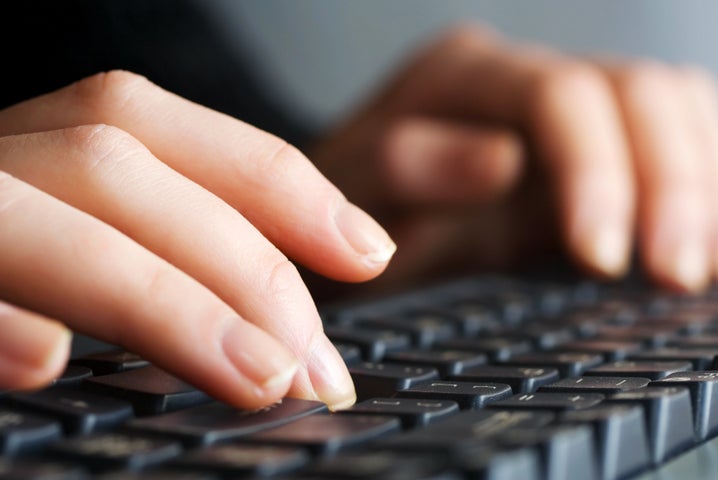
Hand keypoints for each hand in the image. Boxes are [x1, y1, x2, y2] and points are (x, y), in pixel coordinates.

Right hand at [0, 71, 395, 409]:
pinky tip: (47, 367)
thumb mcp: (87, 253)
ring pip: (42, 209)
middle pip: (121, 165)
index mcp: (41, 149)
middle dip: (241, 266)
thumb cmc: (3, 281)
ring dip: (161, 297)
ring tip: (256, 377)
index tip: (367, 252)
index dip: (280, 185)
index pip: (176, 135)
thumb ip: (164, 263)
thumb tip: (281, 333)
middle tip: (317, 372)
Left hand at [311, 24, 717, 294]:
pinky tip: (704, 239)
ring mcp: (565, 109)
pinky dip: (701, 187)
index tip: (601, 258)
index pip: (559, 93)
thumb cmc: (339, 215)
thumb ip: (406, 168)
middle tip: (674, 274)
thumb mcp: (347, 200)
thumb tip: (503, 160)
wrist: (342, 223)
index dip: (596, 170)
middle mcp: (522, 77)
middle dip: (668, 183)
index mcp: (461, 76)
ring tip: (695, 266)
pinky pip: (673, 142)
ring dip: (699, 184)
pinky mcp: (592, 148)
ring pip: (672, 108)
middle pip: (636, 92)